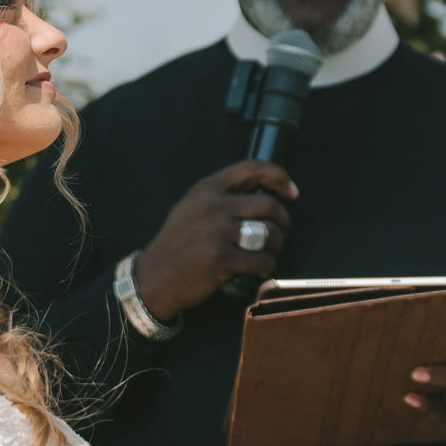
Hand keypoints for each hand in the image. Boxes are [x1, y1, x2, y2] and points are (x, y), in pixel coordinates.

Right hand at [133, 160, 295, 318]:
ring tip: (269, 253)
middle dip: (283, 221)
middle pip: (268, 205)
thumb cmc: (178, 243)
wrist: (153, 277)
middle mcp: (213, 206)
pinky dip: (267, 266)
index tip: (292, 192)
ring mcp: (216, 232)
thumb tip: (265, 190)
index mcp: (207, 188)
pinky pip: (262, 260)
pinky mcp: (221, 259)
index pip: (252, 168)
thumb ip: (222, 195)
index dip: (279, 176)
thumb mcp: (192, 207)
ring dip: (277, 246)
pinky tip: (259, 269)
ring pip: (269, 233)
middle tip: (281, 233)